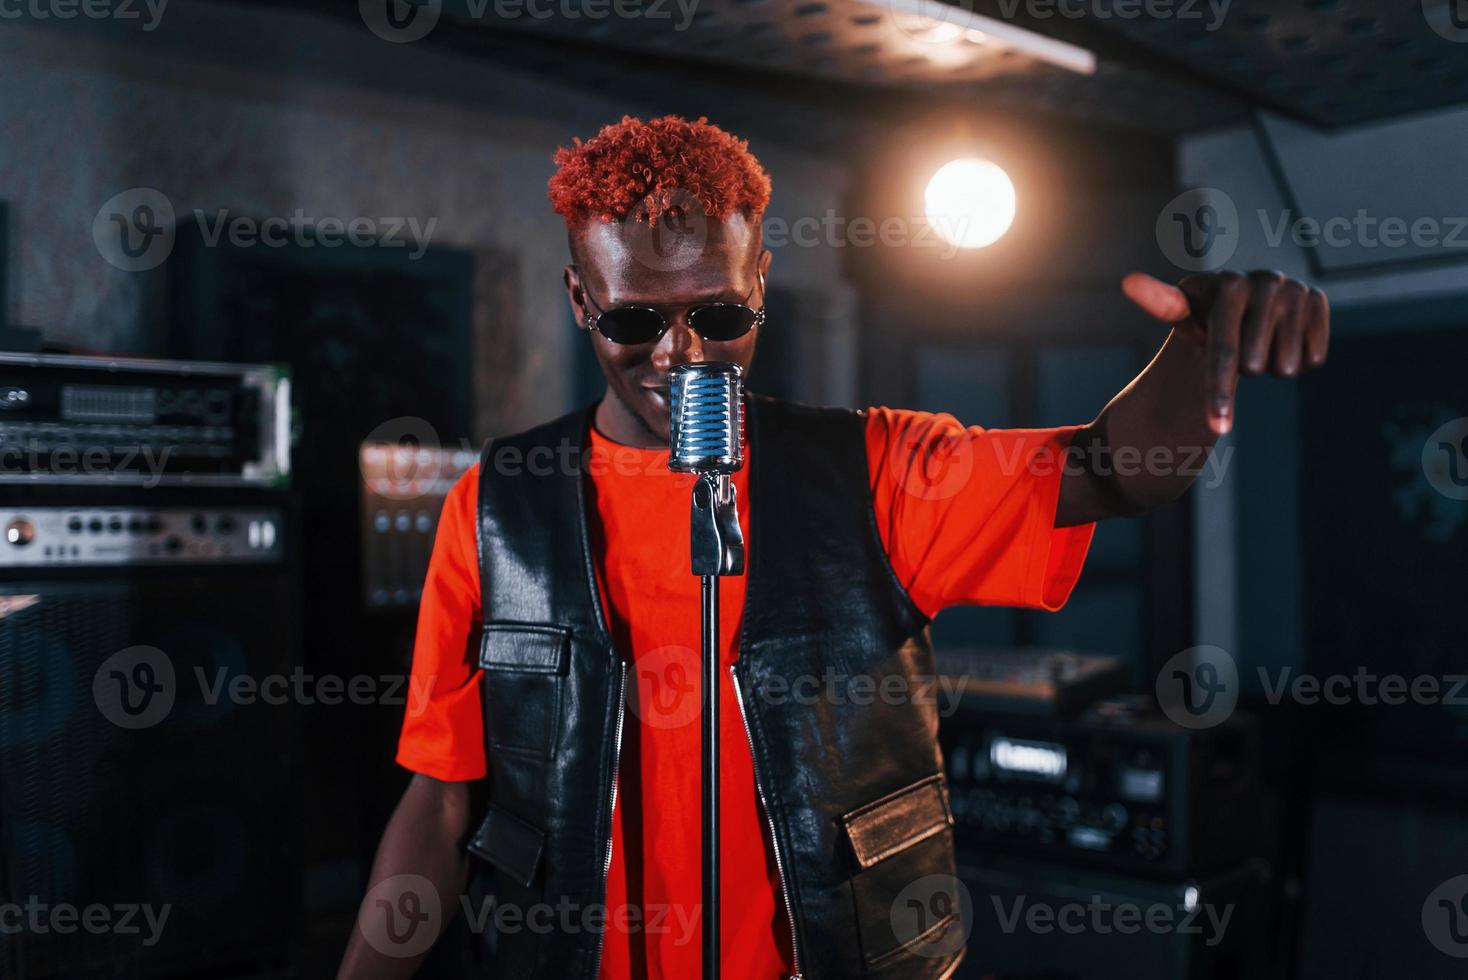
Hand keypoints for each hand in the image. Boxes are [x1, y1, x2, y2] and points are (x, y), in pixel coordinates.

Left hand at [1121, 270, 1328, 434]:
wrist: (1247, 304)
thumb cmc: (1207, 316)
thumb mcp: (1182, 312)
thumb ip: (1160, 303)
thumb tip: (1128, 281)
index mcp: (1226, 285)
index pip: (1222, 350)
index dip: (1218, 388)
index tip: (1215, 421)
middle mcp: (1264, 280)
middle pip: (1252, 365)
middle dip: (1243, 369)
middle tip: (1239, 350)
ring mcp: (1294, 289)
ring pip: (1284, 366)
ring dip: (1271, 366)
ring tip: (1260, 342)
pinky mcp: (1319, 301)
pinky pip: (1312, 358)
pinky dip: (1298, 360)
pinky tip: (1286, 339)